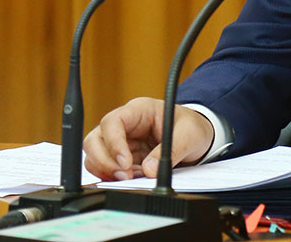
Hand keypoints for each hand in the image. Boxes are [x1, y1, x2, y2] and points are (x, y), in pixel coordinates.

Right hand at [82, 97, 214, 180]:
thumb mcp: (189, 135)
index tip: (125, 164)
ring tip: (132, 178)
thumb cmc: (191, 127)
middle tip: (125, 176)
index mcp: (139, 110)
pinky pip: (105, 168)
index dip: (114, 143)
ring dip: (107, 171)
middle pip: (95, 140)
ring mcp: (120, 141)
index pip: (112, 122)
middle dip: (104, 161)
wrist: (197, 136)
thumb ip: (172, 150)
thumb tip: (149, 170)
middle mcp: (124, 124)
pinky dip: (113, 177)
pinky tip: (132, 179)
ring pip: (94, 155)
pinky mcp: (121, 157)